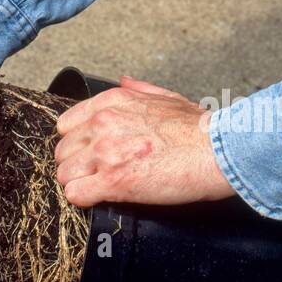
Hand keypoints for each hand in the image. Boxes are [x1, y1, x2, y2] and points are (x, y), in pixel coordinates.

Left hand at [54, 76, 235, 207]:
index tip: (90, 153)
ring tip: (102, 187)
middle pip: (63, 152)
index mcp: (111, 103)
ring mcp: (105, 153)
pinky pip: (75, 195)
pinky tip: (102, 198)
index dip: (77, 143)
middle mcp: (103, 124)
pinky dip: (85, 200)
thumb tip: (124, 81)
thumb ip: (140, 90)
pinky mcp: (113, 181)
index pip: (66, 125)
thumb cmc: (199, 129)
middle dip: (78, 165)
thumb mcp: (167, 97)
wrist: (219, 151)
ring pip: (64, 175)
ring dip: (80, 183)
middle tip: (99, 173)